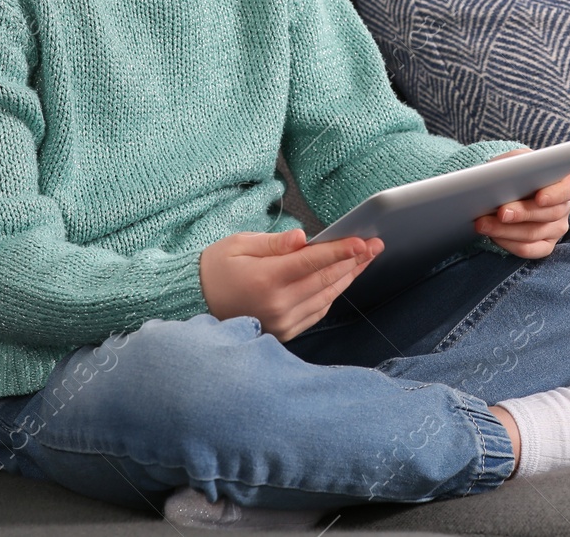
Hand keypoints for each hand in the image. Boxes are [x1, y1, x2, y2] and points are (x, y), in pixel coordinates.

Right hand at [199, 229, 384, 341]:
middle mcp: (277, 304)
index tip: (364, 241)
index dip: (342, 251)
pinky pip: (317, 312)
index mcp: (266, 280)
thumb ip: (274, 243)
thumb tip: (303, 238)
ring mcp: (282, 322)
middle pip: (326, 279)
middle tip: (376, 245)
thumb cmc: (216, 268)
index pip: (313, 262)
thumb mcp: (240, 245)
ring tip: (365, 259)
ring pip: (326, 296)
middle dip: (354, 261)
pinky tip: (343, 279)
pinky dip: (332, 294)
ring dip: (348, 277)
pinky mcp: (283, 332)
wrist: (193, 303)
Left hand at [474, 148, 569, 258]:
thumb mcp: (517, 159)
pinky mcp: (544, 245)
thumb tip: (501, 177)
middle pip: (549, 214)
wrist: (508, 186)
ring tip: (483, 223)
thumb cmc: (516, 169)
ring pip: (534, 234)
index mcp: (568, 181)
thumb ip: (515, 163)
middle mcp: (565, 207)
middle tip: (501, 212)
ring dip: (506, 230)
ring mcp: (557, 229)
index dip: (558, 194)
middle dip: (523, 214)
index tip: (539, 197)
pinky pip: (528, 250)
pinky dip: (508, 244)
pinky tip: (492, 236)